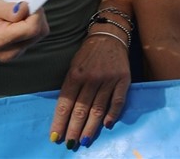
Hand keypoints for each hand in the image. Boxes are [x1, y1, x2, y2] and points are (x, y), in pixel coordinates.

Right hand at [0, 0, 48, 61]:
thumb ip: (7, 9)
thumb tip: (26, 8)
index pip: (32, 28)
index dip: (36, 12)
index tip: (28, 1)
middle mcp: (9, 51)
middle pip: (39, 31)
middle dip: (36, 15)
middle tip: (20, 5)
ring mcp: (14, 54)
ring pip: (39, 34)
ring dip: (33, 19)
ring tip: (14, 13)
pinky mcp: (17, 51)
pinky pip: (33, 36)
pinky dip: (29, 25)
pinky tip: (16, 20)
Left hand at [49, 32, 130, 148]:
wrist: (110, 36)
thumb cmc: (88, 53)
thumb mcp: (74, 66)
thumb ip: (71, 87)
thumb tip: (66, 112)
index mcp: (75, 74)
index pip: (65, 103)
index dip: (60, 122)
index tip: (55, 137)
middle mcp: (91, 78)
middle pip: (81, 109)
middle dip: (73, 129)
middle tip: (70, 144)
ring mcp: (108, 79)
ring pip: (98, 108)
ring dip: (90, 127)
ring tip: (84, 140)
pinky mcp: (124, 79)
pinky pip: (118, 101)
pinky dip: (113, 114)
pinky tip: (106, 125)